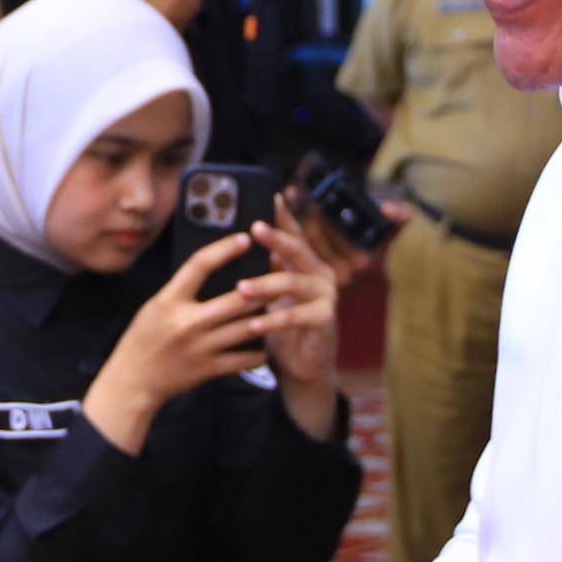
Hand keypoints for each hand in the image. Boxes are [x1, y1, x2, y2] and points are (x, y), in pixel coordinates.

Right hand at [80, 229, 292, 452]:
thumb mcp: (156, 306)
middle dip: (263, 287)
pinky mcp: (209, 369)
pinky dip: (259, 352)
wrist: (133, 380)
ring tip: (282, 306)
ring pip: (246, 328)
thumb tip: (212, 271)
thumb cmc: (144, 338)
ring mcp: (201, 347)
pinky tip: (266, 344)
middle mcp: (187, 321)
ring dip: (267, 317)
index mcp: (170, 300)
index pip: (199, 265)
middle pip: (236, 299)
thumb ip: (182, 290)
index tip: (244, 239)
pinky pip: (244, 359)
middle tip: (280, 275)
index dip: (224, 249)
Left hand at [249, 204, 342, 431]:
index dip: (283, 215)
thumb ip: (264, 268)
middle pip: (298, 250)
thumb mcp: (271, 293)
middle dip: (276, 239)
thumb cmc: (282, 325)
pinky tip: (253, 324)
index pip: (294, 233)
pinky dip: (274, 320)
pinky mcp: (325, 320)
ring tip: (240, 289)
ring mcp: (326, 296)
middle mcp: (320, 273)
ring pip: (294, 283)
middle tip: (254, 229)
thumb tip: (234, 241)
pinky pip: (298, 317)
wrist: (303, 365)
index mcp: (306, 262)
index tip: (270, 196)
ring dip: (265, 285)